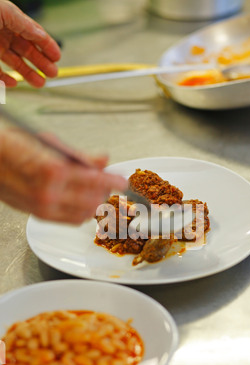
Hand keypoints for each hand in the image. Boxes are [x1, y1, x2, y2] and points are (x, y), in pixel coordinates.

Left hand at [0, 0, 60, 87]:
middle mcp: (1, 33)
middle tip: (53, 73)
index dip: (46, 45)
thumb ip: (23, 23)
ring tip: (40, 83)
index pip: (32, 33)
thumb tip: (40, 34)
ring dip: (28, 74)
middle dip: (41, 62)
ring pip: (14, 62)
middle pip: (26, 49)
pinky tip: (15, 82)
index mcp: (8, 19)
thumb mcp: (5, 12)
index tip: (57, 57)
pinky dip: (6, 79)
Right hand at [0, 129, 127, 223]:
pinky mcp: (38, 215)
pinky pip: (69, 219)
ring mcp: (43, 207)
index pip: (95, 180)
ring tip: (96, 190)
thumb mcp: (49, 143)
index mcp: (53, 171)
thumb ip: (80, 156)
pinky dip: (81, 211)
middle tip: (108, 181)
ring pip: (83, 214)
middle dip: (104, 191)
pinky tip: (82, 200)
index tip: (123, 180)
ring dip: (94, 203)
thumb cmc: (11, 146)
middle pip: (93, 201)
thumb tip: (102, 160)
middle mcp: (49, 194)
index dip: (112, 180)